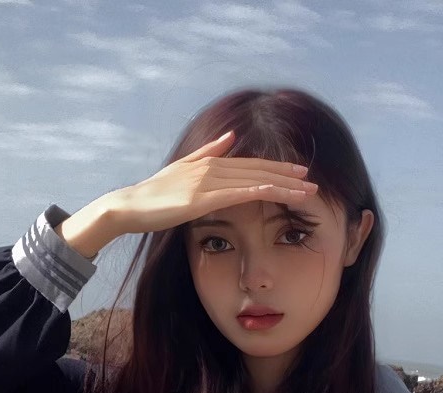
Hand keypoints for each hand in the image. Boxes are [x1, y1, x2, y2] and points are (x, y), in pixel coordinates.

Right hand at [109, 129, 317, 237]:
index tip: (299, 172)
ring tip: (305, 192)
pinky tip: (276, 192)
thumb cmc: (154, 194)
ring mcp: (207, 182)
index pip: (251, 165)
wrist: (130, 205)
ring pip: (253, 181)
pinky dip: (259, 191)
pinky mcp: (201, 198)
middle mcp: (212, 167)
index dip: (277, 167)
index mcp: (210, 162)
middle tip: (312, 182)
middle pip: (258, 170)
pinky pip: (237, 193)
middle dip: (288, 177)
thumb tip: (229, 137)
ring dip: (282, 186)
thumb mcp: (182, 168)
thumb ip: (208, 151)